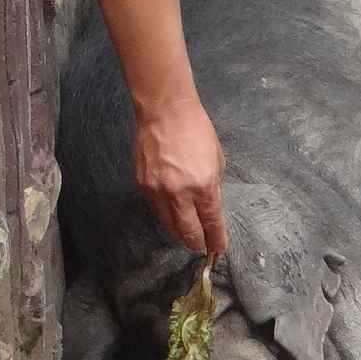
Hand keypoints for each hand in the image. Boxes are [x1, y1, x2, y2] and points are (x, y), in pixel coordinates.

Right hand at [133, 97, 225, 255]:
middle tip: (202, 247)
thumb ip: (212, 185)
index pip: (211, 222)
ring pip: (168, 223)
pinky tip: (172, 214)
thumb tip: (209, 205)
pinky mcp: (142, 185)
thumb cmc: (196, 129)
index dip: (216, 238)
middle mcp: (179, 193)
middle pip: (187, 231)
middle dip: (196, 242)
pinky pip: (156, 208)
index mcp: (203, 185)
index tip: (218, 248)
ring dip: (179, 231)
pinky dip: (166, 214)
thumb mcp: (216, 159)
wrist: (165, 111)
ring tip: (187, 235)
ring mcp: (157, 190)